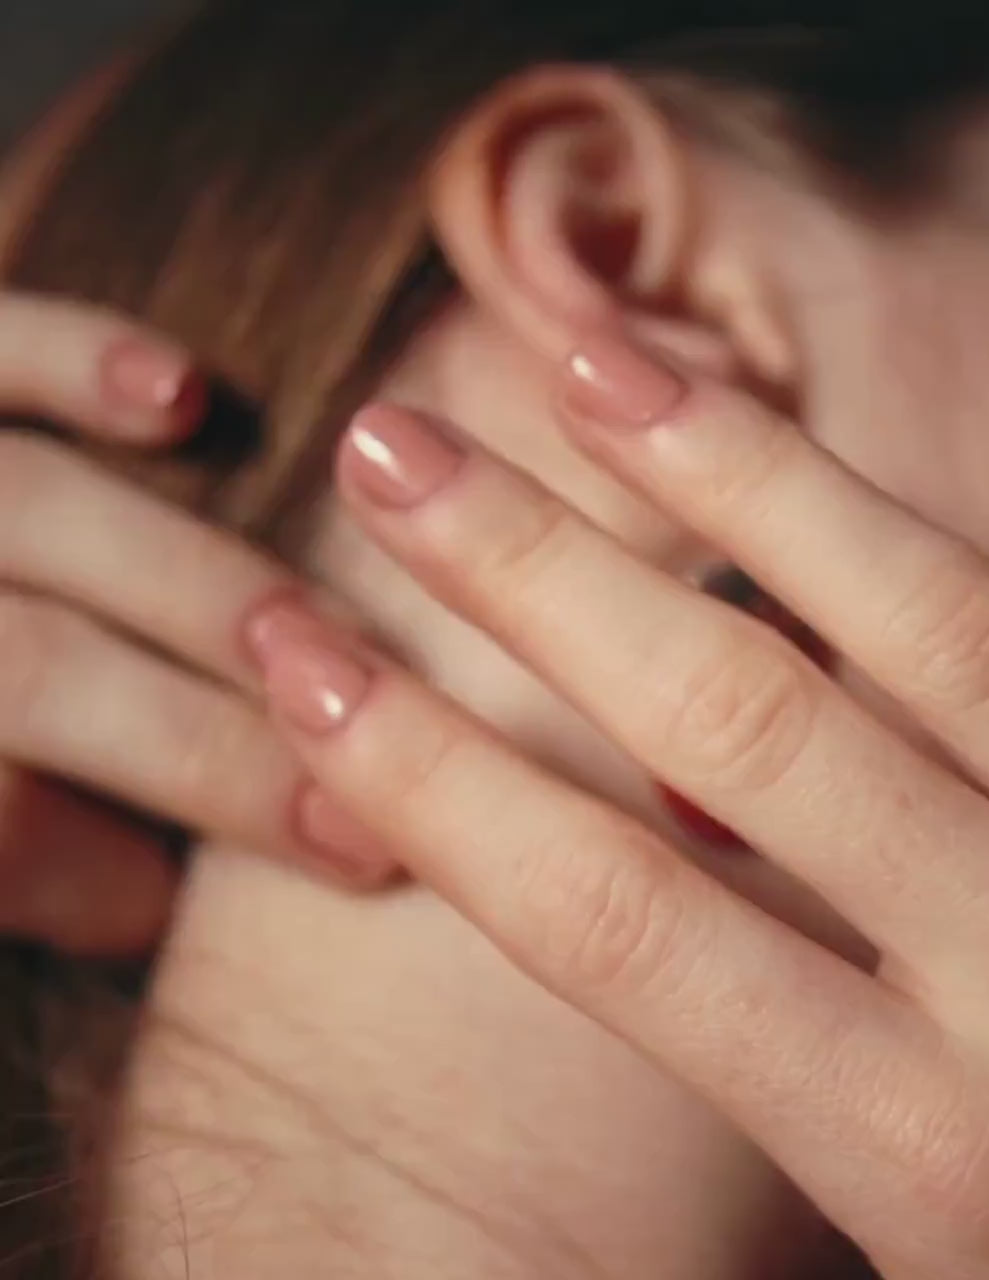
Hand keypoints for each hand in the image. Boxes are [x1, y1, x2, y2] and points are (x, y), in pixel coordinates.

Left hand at [0, 294, 393, 954]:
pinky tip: (184, 400)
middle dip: (213, 737)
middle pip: (33, 666)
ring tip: (335, 638)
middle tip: (379, 784)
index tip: (357, 848)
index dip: (192, 809)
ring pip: (40, 512)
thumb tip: (176, 881)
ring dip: (201, 583)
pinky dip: (76, 361)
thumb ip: (43, 863)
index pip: (10, 808)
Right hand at [245, 241, 988, 1278]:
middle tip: (397, 447)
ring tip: (611, 363)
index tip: (306, 655)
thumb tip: (623, 972)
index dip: (429, 779)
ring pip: (958, 631)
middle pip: (745, 738)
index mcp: (947, 1166)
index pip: (613, 928)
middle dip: (541, 584)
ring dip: (764, 484)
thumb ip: (798, 1158)